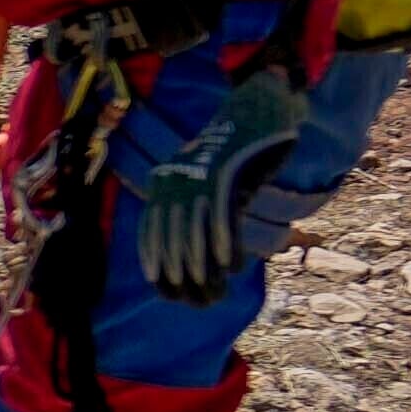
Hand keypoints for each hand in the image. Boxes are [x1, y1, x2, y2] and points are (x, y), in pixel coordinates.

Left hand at [128, 57, 317, 296]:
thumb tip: (198, 250)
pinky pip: (222, 218)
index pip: (152, 231)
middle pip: (173, 239)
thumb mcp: (207, 179)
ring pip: (195, 233)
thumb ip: (197, 208)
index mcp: (165, 182)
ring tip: (214, 292)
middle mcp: (176, 181)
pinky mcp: (227, 175)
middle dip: (183, 276)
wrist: (257, 110)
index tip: (165, 290)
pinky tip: (232, 266)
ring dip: (204, 268)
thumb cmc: (235, 151)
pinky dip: (225, 244)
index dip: (158, 263)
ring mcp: (201, 178)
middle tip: (198, 301)